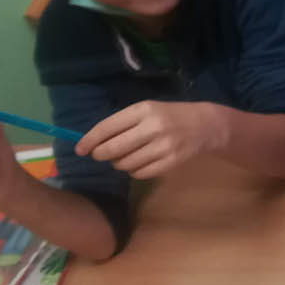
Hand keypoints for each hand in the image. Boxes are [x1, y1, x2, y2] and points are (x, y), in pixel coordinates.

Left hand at [76, 100, 228, 178]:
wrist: (204, 125)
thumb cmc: (169, 115)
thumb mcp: (147, 110)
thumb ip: (122, 124)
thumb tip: (93, 143)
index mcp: (143, 110)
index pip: (107, 127)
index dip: (90, 140)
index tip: (79, 149)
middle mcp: (152, 127)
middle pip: (113, 149)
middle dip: (100, 155)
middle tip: (100, 155)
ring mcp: (163, 147)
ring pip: (125, 164)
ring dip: (118, 163)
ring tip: (124, 157)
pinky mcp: (170, 163)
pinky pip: (140, 173)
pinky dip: (133, 171)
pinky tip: (138, 163)